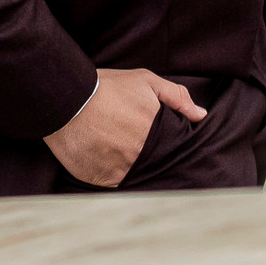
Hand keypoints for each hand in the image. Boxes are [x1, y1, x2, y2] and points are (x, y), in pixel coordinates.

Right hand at [44, 67, 206, 187]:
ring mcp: (121, 170)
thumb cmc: (106, 88)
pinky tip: (105, 159)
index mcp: (157, 134)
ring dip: (131, 167)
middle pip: (155, 164)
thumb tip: (200, 115)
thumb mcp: (145, 81)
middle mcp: (142, 156)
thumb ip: (176, 97)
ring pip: (135, 175)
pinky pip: (114, 183)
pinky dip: (113, 174)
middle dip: (148, 156)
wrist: (65, 100)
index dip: (167, 146)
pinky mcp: (101, 180)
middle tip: (132, 143)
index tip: (158, 141)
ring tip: (118, 151)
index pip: (173, 150)